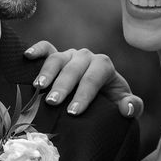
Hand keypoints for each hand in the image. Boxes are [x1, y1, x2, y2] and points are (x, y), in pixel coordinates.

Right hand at [24, 40, 143, 119]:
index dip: (84, 94)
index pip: (94, 78)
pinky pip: (46, 48)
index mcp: (104, 66)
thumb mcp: (124, 105)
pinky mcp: (56, 56)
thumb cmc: (111, 101)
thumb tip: (128, 107)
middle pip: (74, 68)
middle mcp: (86, 57)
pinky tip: (27, 56)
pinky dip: (37, 50)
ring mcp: (69, 55)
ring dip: (47, 72)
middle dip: (63, 86)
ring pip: (58, 58)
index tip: (74, 111)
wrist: (101, 94)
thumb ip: (133, 106)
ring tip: (39, 88)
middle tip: (54, 102)